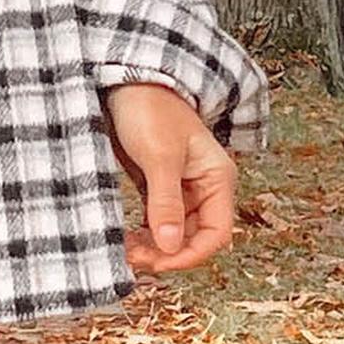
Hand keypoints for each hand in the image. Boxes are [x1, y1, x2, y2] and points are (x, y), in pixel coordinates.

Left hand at [102, 83, 236, 275]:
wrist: (126, 80)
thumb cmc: (149, 109)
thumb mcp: (159, 156)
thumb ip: (165, 202)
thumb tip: (170, 246)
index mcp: (217, 179)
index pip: (217, 233)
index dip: (191, 254)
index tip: (159, 263)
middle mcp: (204, 186)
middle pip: (195, 237)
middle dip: (167, 253)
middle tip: (134, 259)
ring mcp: (181, 187)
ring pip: (174, 231)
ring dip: (154, 247)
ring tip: (126, 252)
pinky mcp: (158, 184)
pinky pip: (157, 219)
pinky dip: (144, 233)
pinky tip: (126, 240)